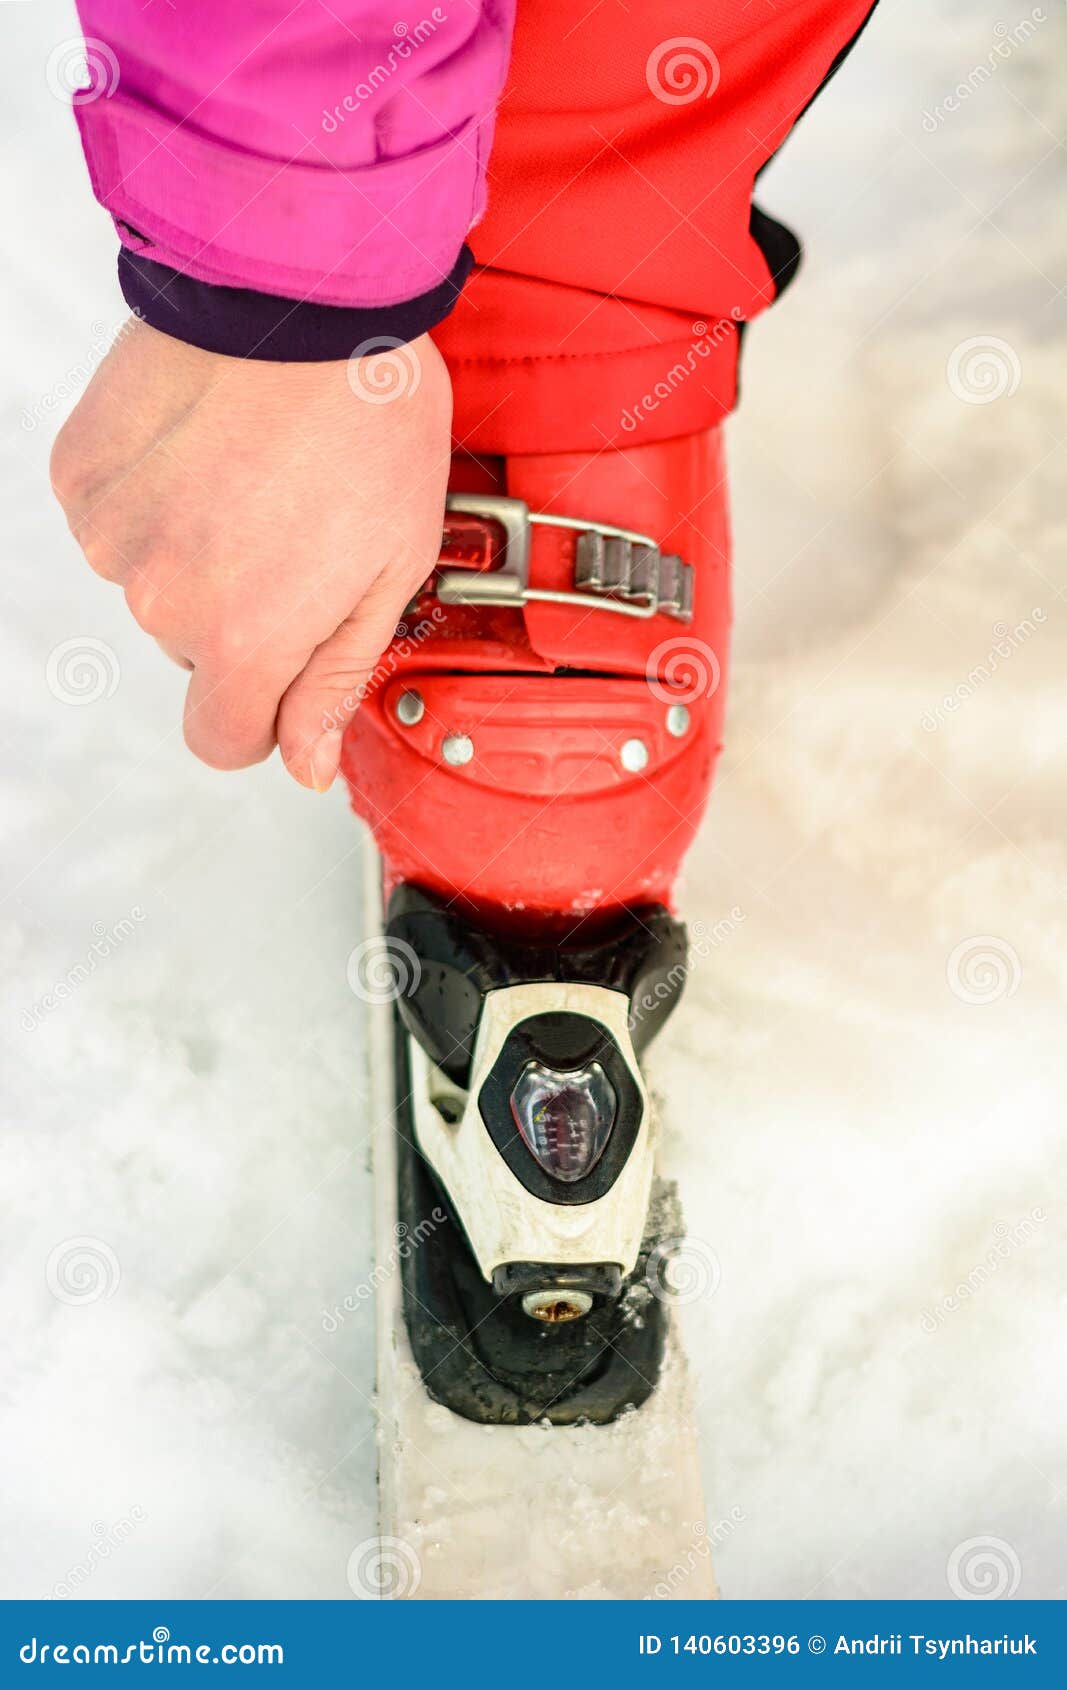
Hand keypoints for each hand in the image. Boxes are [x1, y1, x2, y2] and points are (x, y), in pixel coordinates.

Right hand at [50, 318, 451, 789]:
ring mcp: (109, 534)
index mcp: (243, 638)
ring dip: (194, 550)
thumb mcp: (392, 569)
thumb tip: (301, 767)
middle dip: (240, 612)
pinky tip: (204, 448)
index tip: (289, 663)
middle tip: (293, 526)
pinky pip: (115, 521)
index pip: (222, 741)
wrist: (307, 286)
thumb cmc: (371, 420)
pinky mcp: (79, 474)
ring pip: (152, 585)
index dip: (263, 713)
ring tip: (253, 474)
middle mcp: (160, 599)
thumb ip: (334, 681)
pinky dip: (153, 498)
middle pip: (193, 654)